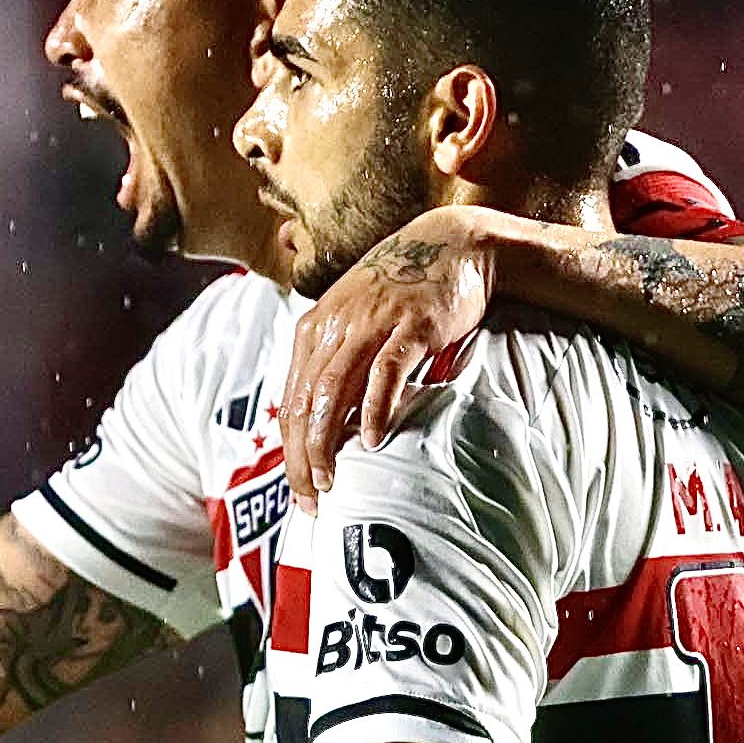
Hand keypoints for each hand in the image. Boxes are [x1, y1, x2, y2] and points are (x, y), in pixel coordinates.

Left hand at [281, 206, 496, 508]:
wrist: (453, 244)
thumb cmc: (405, 292)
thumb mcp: (357, 324)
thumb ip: (338, 365)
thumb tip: (330, 426)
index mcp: (315, 330)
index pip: (291, 401)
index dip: (290, 451)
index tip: (301, 489)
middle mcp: (333, 326)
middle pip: (305, 403)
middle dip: (302, 458)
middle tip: (312, 499)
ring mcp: (370, 324)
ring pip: (333, 392)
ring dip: (328, 441)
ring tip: (332, 478)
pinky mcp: (410, 324)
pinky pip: (385, 372)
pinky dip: (376, 408)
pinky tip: (375, 440)